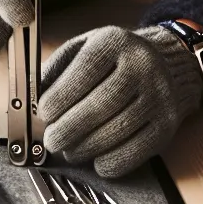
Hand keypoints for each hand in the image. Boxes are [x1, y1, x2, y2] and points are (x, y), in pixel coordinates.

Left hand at [40, 25, 202, 178]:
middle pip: (101, 104)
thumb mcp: (86, 48)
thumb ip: (58, 68)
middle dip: (69, 128)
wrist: (168, 65)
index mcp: (115, 42)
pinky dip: (112, 161)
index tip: (45, 114)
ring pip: (117, 130)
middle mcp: (142, 65)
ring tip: (70, 151)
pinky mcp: (168, 124)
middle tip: (52, 141)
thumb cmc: (115, 60)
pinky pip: (137, 151)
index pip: (86, 69)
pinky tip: (97, 160)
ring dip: (86, 148)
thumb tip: (34, 99)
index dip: (61, 95)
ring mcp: (159, 96)